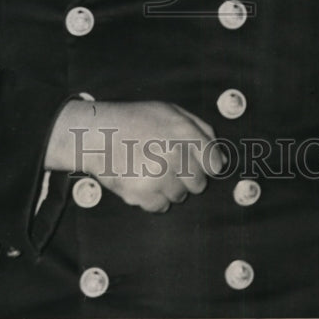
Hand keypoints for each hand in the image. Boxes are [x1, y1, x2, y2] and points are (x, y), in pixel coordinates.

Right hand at [45, 99, 223, 212]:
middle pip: (199, 183)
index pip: (215, 163)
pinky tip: (143, 180)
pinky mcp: (142, 194)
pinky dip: (154, 198)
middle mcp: (174, 155)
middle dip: (188, 176)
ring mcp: (158, 176)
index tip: (197, 162)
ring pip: (180, 196)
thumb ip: (200, 129)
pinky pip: (161, 206)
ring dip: (170, 187)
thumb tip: (222, 155)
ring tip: (152, 169)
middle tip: (169, 164)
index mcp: (184, 132)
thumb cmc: (133, 120)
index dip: (206, 163)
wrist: (96, 134)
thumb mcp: (170, 111)